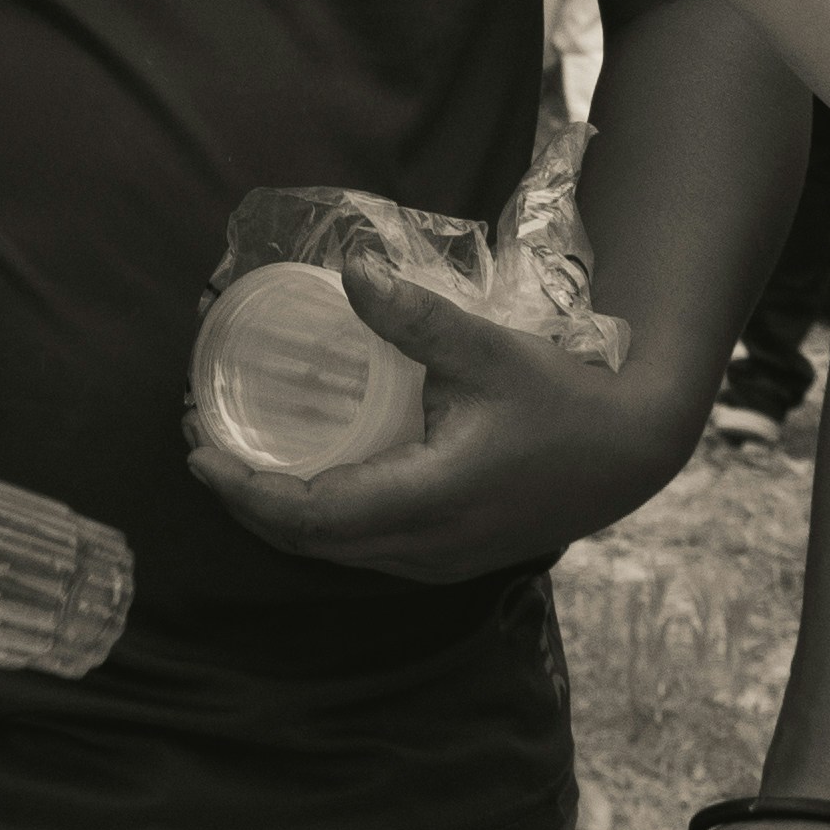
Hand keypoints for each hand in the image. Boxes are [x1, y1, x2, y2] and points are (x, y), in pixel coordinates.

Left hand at [191, 260, 689, 585]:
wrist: (631, 455)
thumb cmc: (565, 401)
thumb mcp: (490, 349)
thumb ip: (416, 316)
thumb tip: (349, 267)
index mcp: (428, 501)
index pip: (309, 514)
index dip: (243, 489)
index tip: (197, 448)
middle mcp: (423, 547)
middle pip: (307, 541)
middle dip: (243, 496)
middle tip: (200, 438)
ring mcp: (435, 561)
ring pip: (332, 551)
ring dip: (276, 510)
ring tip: (235, 454)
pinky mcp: (444, 557)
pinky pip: (359, 547)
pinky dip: (316, 516)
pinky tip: (302, 472)